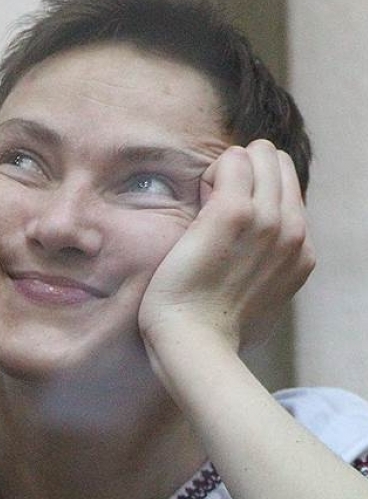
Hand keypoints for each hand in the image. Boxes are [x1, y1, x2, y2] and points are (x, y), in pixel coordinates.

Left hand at [138, 140, 314, 355]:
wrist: (195, 344)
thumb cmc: (214, 328)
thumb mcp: (262, 299)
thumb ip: (270, 271)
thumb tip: (260, 263)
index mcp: (302, 252)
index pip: (287, 189)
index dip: (254, 193)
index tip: (227, 222)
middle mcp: (294, 232)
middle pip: (278, 162)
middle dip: (243, 174)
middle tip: (213, 209)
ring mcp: (268, 220)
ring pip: (259, 153)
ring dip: (226, 172)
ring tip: (205, 209)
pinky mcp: (232, 214)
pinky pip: (232, 159)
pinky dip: (211, 174)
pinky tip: (197, 204)